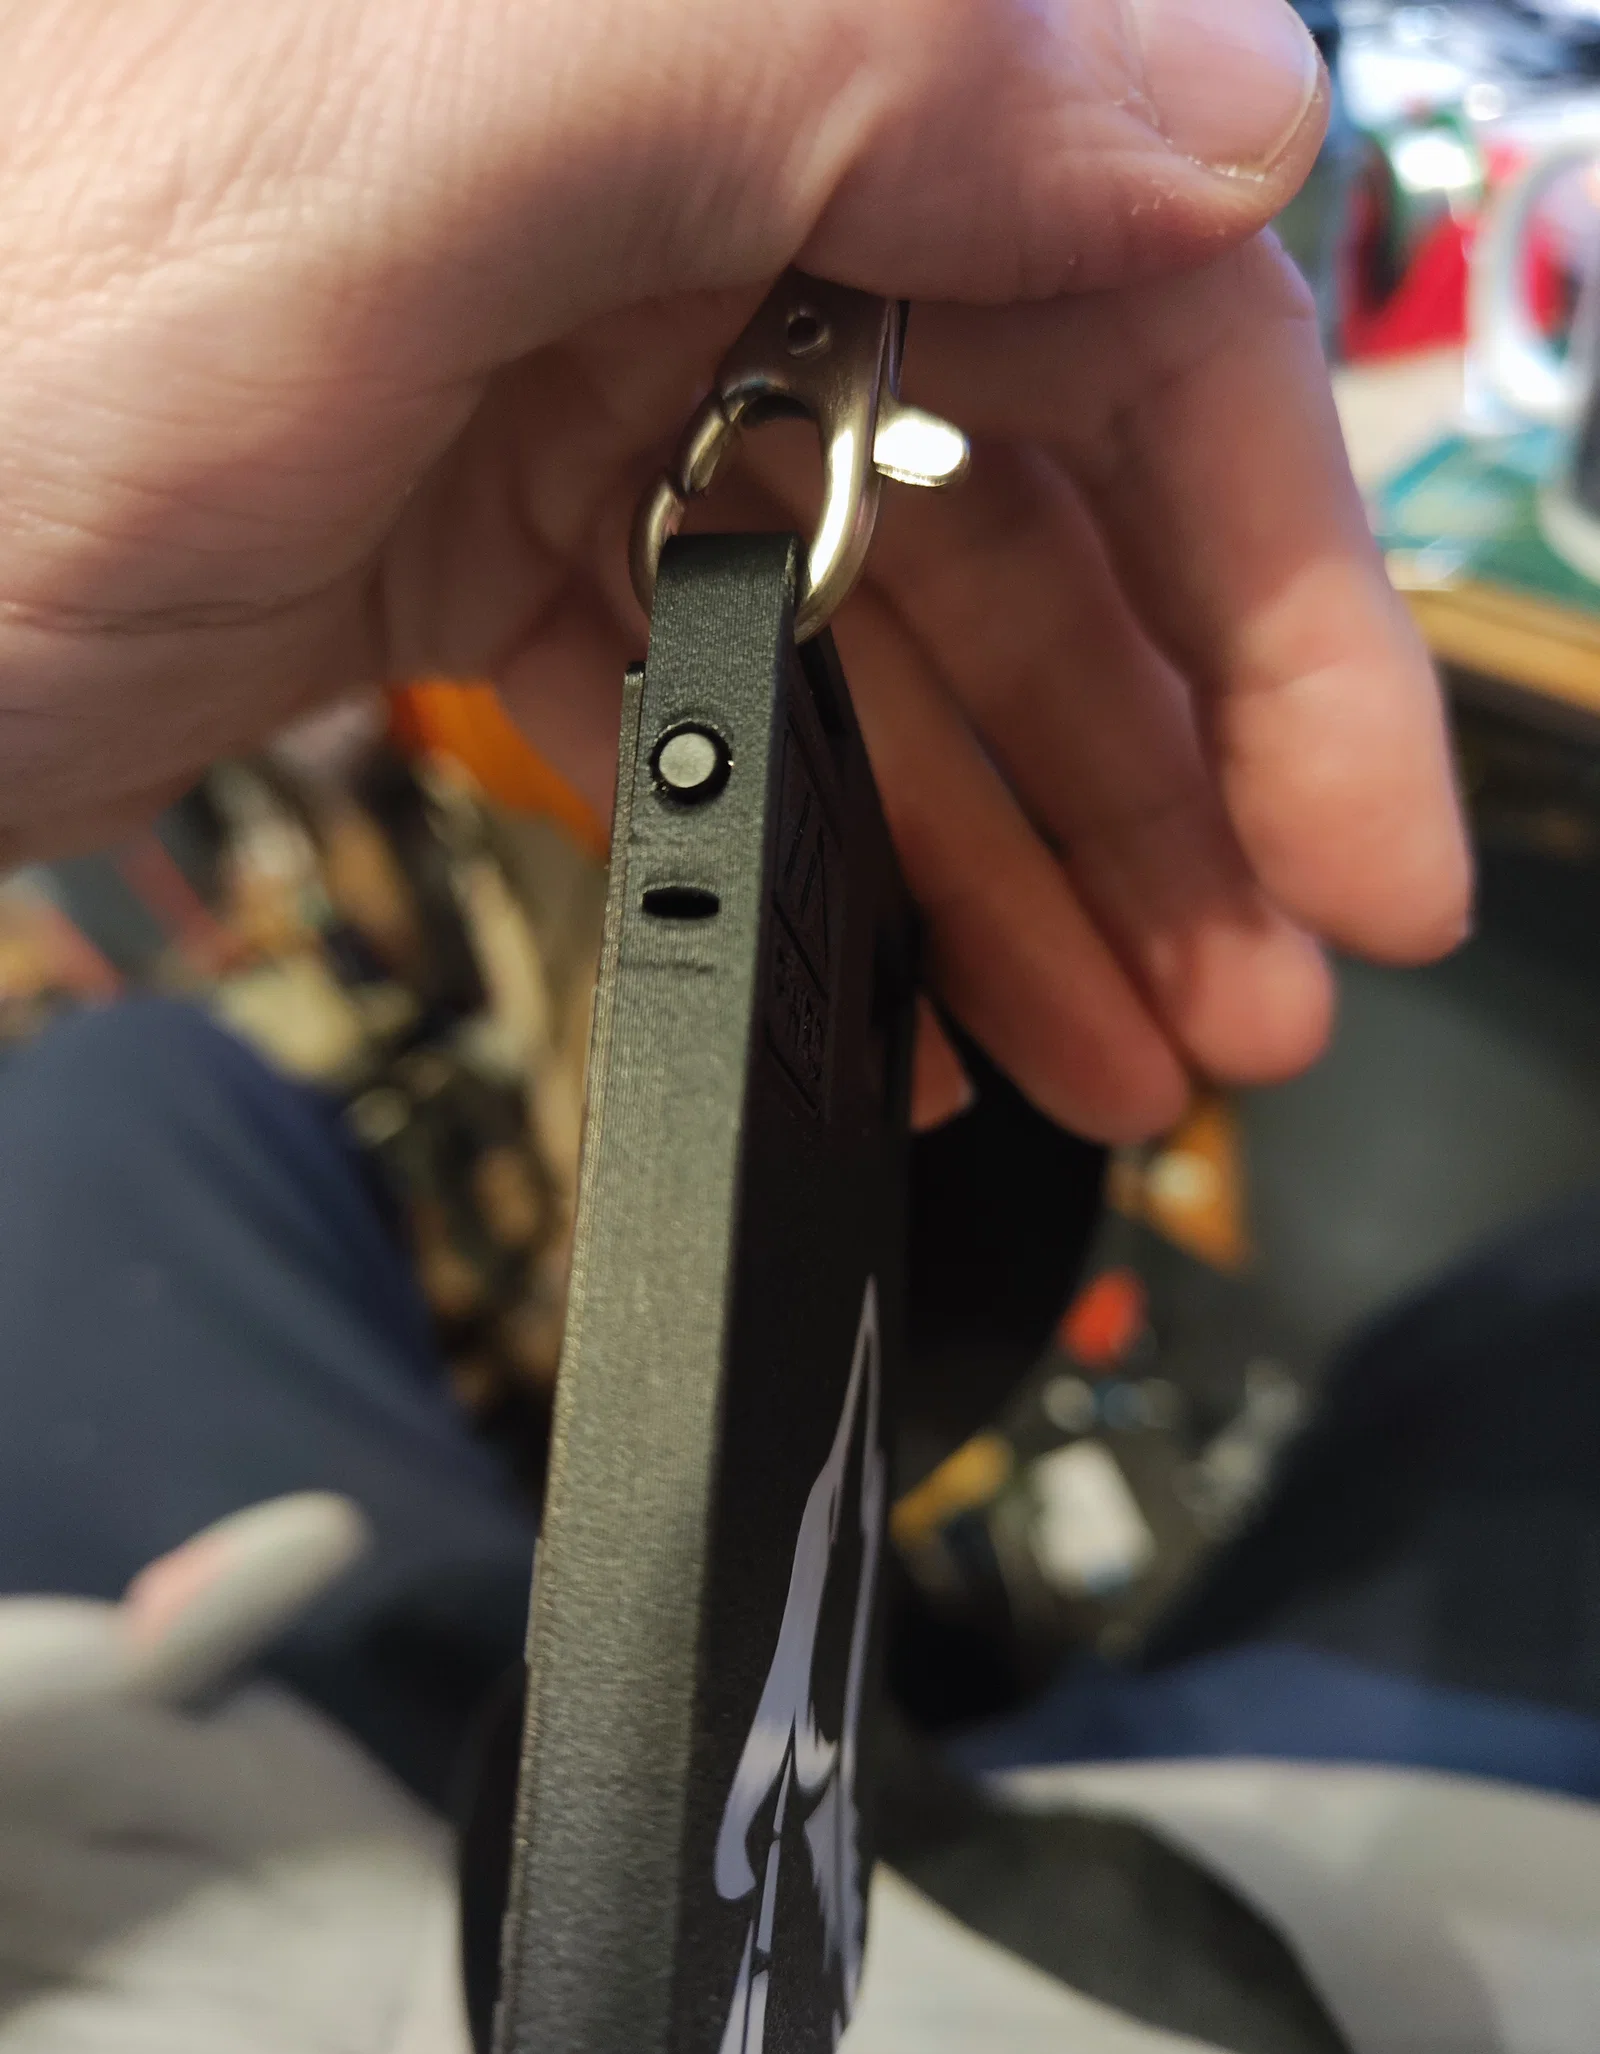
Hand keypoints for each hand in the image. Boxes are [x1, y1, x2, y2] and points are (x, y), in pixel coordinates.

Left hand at [0, 0, 1468, 1138]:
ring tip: (1148, 1049)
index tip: (1361, 827)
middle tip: (1273, 996)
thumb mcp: (347, 150)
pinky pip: (757, 700)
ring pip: (913, 623)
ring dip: (1048, 850)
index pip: (1112, 282)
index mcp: (697, 40)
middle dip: (1188, 762)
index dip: (1277, 570)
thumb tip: (1210, 101)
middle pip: (1045, 480)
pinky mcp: (514, 528)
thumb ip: (788, 48)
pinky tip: (949, 995)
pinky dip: (859, 852)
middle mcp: (685, 175)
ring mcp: (602, 365)